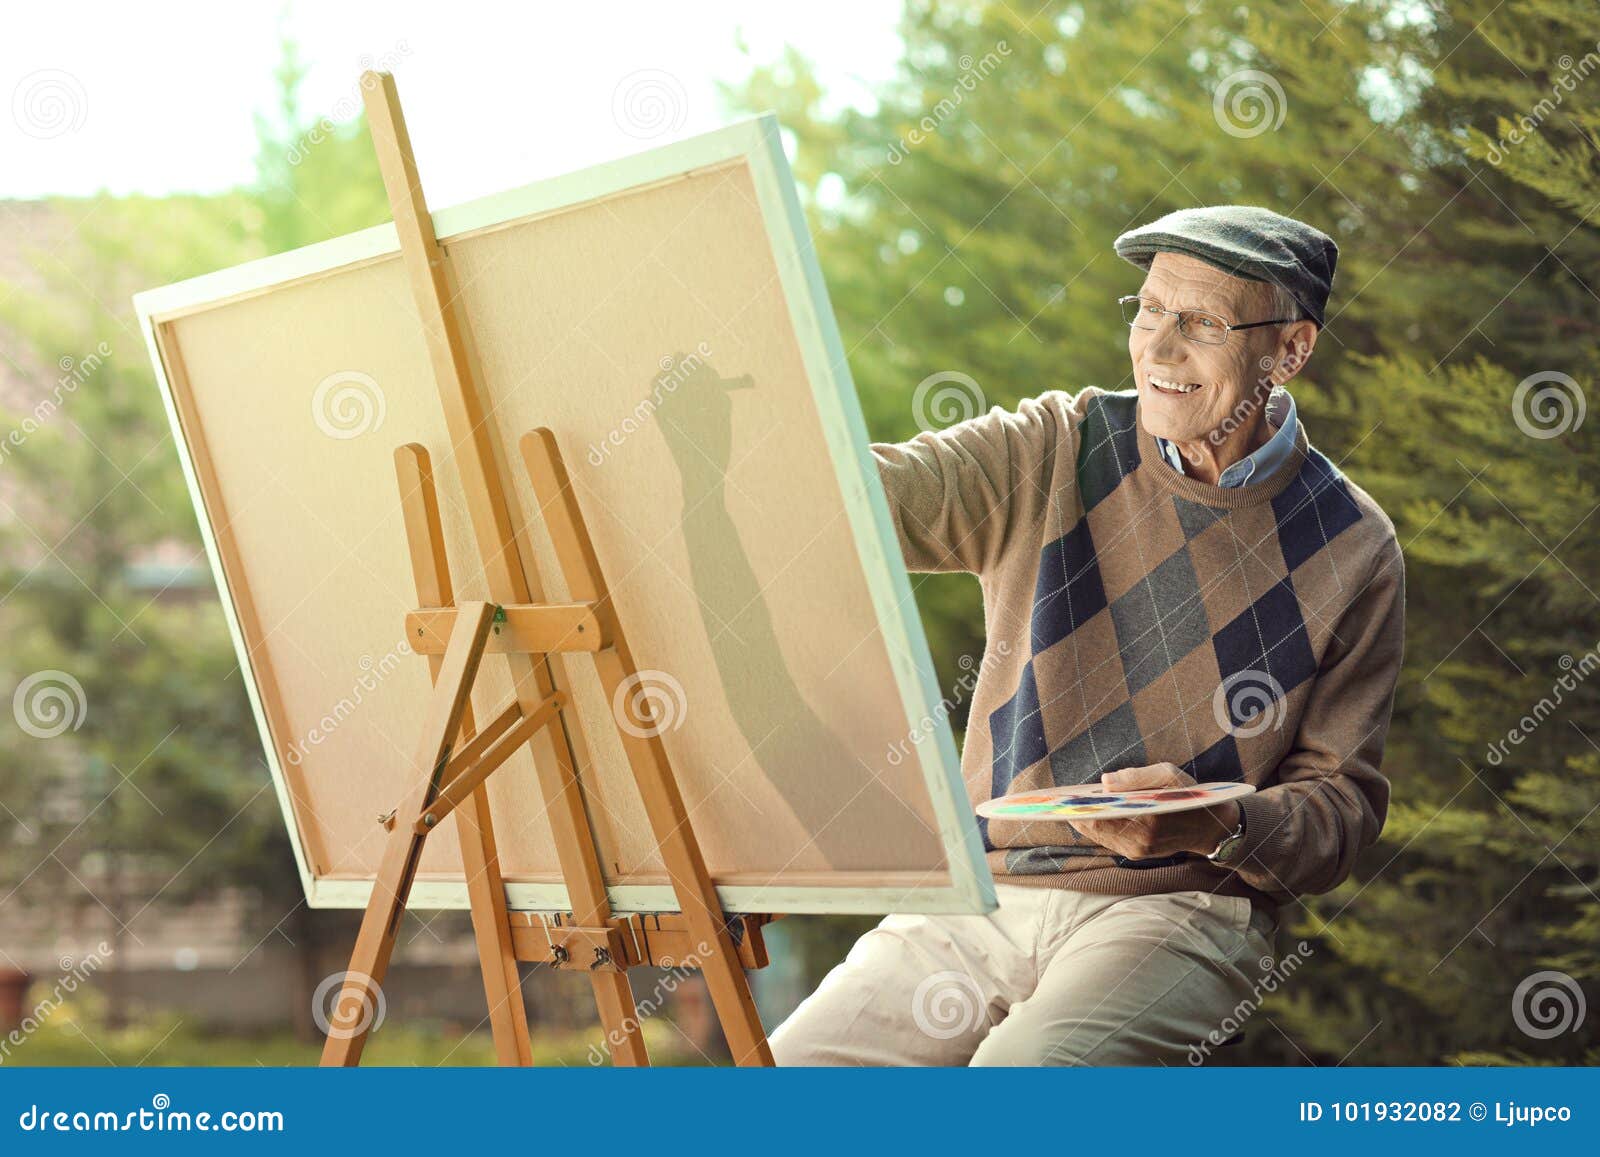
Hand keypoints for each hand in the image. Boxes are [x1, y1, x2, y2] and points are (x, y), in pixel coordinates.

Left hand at [1070, 763, 1241, 860]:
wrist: (1214, 828)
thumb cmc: (1191, 795)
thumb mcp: (1169, 775)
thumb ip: (1136, 777)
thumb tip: (1105, 782)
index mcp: (1148, 819)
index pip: (1100, 815)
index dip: (1077, 807)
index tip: (1058, 798)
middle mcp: (1140, 840)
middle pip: (1093, 827)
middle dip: (1075, 813)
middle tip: (1056, 801)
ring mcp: (1138, 851)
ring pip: (1098, 835)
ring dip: (1083, 820)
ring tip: (1066, 805)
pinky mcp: (1138, 854)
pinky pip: (1108, 840)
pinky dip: (1096, 827)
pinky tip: (1086, 814)